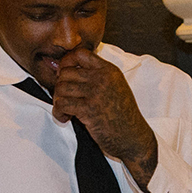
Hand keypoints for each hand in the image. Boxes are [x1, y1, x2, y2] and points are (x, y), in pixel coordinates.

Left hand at [48, 49, 157, 179]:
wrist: (133, 139)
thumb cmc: (122, 116)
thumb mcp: (115, 88)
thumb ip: (96, 76)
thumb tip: (64, 69)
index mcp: (109, 70)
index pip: (80, 53)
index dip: (66, 62)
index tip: (65, 76)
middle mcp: (103, 78)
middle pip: (66, 72)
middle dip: (60, 86)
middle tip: (64, 99)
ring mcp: (96, 93)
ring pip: (61, 88)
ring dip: (58, 101)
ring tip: (65, 110)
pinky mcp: (89, 110)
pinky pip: (62, 104)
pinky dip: (59, 112)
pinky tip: (65, 118)